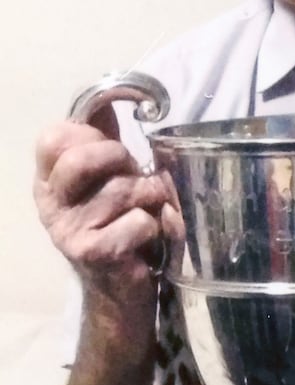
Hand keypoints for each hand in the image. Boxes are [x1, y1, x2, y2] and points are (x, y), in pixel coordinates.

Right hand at [33, 108, 181, 324]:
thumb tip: (115, 93)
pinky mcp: (92, 253)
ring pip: (124, 189)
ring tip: (147, 212)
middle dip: (123, 160)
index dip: (92, 132)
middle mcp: (50, 203)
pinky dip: (156, 227)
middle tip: (135, 178)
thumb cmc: (118, 225)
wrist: (120, 291)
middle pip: (87, 156)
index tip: (113, 143)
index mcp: (49, 180)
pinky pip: (139, 221)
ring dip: (150, 198)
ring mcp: (67, 230)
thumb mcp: (107, 178)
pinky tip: (148, 239)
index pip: (56, 136)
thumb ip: (104, 138)